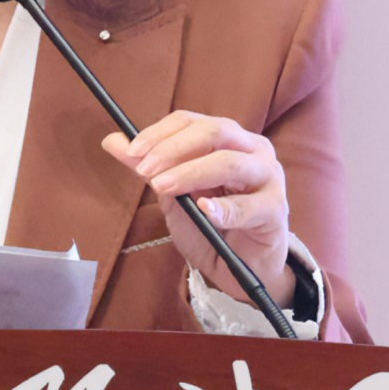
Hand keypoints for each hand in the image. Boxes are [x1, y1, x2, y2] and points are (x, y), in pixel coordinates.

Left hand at [101, 110, 293, 309]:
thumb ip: (150, 168)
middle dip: (173, 149)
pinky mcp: (276, 210)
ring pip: (230, 162)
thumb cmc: (212, 227)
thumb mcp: (175, 195)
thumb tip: (112, 141)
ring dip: (191, 173)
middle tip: (145, 170)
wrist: (242, 268)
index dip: (160, 132)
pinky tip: (206, 211)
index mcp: (228, 140)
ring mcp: (269, 177)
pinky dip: (226, 208)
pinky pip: (251, 205)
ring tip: (163, 188)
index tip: (132, 151)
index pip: (193, 121)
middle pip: (214, 132)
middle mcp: (252, 150)